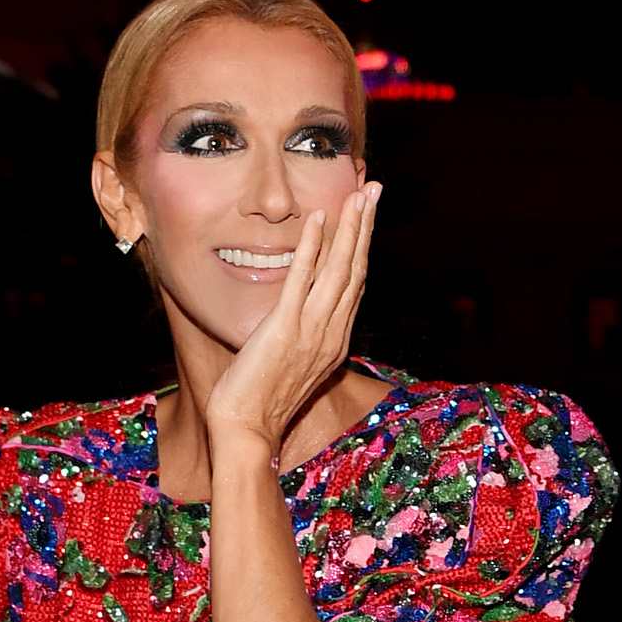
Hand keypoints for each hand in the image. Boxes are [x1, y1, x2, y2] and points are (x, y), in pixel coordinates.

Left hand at [203, 182, 379, 463]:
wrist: (247, 431)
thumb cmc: (259, 401)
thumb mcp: (291, 362)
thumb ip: (302, 333)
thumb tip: (300, 311)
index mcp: (335, 339)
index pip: (355, 282)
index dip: (362, 243)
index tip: (366, 212)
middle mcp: (331, 332)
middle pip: (356, 269)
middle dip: (365, 226)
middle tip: (374, 189)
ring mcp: (311, 331)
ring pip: (338, 270)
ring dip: (349, 228)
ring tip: (358, 195)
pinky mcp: (284, 330)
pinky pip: (301, 280)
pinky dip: (311, 247)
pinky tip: (318, 218)